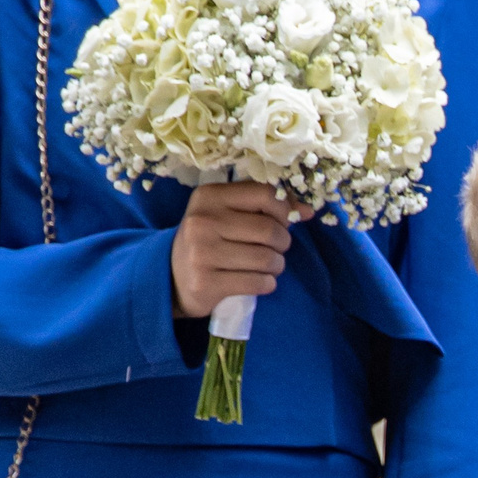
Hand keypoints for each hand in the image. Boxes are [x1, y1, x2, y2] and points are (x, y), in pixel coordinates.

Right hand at [172, 180, 296, 317]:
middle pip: (270, 230)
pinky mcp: (206, 283)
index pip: (265, 194)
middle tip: (276, 248)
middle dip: (283, 242)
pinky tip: (260, 281)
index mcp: (209, 196)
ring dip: (277, 265)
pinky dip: (267, 283)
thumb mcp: (226, 213)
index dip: (284, 210)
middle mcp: (202, 222)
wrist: (170, 276)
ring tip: (269, 266)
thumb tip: (306, 211)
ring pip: (266, 258)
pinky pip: (257, 282)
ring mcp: (202, 253)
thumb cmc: (209, 239)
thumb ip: (264, 206)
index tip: (284, 221)